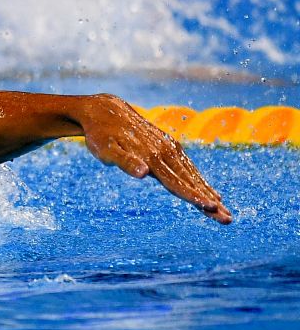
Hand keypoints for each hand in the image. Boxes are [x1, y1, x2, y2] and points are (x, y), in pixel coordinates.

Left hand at [79, 95, 231, 223]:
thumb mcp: (106, 150)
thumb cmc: (101, 135)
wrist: (105, 110)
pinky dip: (201, 182)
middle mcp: (166, 152)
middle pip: (190, 182)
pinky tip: (211, 193)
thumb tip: (143, 174)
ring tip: (224, 213)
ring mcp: (170, 149)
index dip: (193, 196)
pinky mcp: (169, 146)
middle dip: (209, 201)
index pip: (176, 182)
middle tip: (228, 219)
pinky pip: (189, 168)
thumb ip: (125, 161)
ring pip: (193, 176)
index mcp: (152, 157)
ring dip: (209, 194)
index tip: (211, 208)